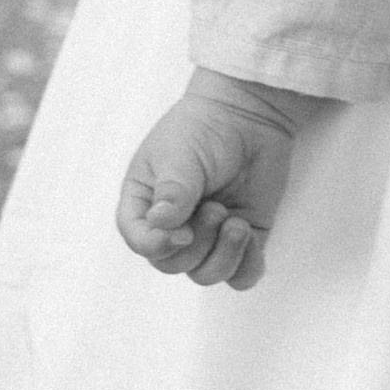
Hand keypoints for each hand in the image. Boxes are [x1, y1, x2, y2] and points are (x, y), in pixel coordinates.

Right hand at [116, 69, 315, 289]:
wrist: (250, 113)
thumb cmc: (205, 128)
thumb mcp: (180, 153)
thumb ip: (172, 190)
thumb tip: (161, 224)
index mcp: (146, 203)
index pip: (139, 241)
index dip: (157, 246)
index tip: (182, 232)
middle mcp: (174, 225)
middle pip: (174, 264)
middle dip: (198, 244)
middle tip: (217, 209)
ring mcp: (209, 234)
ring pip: (207, 274)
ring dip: (223, 254)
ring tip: (236, 222)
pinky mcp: (243, 238)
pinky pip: (242, 276)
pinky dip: (247, 266)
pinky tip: (249, 235)